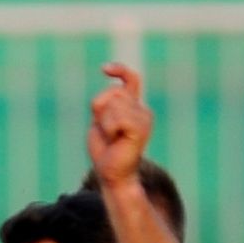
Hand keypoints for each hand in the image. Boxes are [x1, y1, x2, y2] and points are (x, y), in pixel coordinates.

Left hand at [87, 62, 151, 188]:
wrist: (112, 173)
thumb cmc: (105, 150)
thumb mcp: (100, 122)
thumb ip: (104, 104)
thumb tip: (111, 89)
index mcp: (133, 106)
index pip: (131, 80)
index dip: (120, 71)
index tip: (104, 69)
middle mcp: (142, 109)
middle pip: (111, 93)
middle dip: (99, 112)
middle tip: (106, 132)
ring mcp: (143, 117)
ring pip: (112, 103)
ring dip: (103, 122)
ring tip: (112, 137)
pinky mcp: (141, 127)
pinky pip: (118, 117)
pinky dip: (109, 128)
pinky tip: (116, 139)